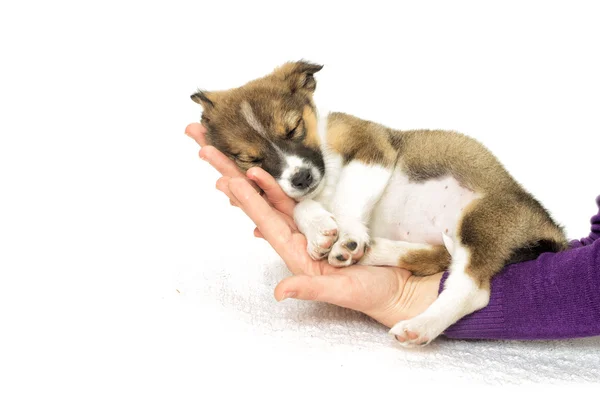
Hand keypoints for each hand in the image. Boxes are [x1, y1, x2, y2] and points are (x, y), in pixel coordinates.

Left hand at [184, 123, 442, 336]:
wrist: (393, 288)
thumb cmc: (368, 292)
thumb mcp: (339, 292)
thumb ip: (310, 287)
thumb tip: (280, 292)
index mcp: (292, 249)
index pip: (262, 215)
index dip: (243, 194)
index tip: (221, 173)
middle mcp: (294, 233)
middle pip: (256, 196)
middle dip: (228, 170)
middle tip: (201, 144)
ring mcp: (307, 224)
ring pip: (273, 191)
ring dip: (247, 168)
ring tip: (222, 147)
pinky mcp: (325, 218)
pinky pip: (297, 195)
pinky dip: (279, 180)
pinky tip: (261, 169)